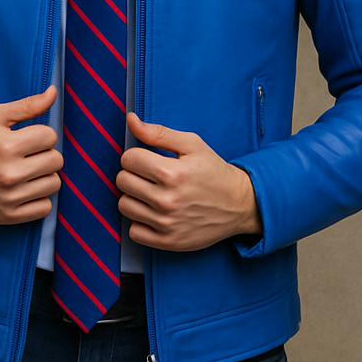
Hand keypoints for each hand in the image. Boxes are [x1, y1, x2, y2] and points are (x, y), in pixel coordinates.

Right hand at [0, 86, 61, 223]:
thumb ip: (27, 105)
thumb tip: (54, 92)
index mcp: (7, 145)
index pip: (50, 136)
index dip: (41, 134)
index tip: (29, 138)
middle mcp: (9, 173)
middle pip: (56, 160)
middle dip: (45, 154)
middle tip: (29, 155)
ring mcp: (9, 197)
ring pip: (54, 184)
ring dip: (45, 176)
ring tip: (28, 171)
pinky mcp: (8, 216)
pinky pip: (45, 208)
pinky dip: (39, 198)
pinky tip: (26, 189)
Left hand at [116, 112, 261, 250]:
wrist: (239, 204)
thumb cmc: (213, 171)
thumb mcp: (191, 144)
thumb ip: (157, 132)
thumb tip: (130, 120)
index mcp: (172, 173)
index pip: (128, 159)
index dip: (136, 155)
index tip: (147, 159)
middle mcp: (167, 200)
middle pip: (122, 181)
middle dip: (133, 174)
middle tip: (149, 175)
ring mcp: (167, 223)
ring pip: (124, 205)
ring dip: (134, 197)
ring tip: (150, 193)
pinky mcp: (168, 242)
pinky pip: (134, 231)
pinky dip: (140, 221)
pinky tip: (153, 213)